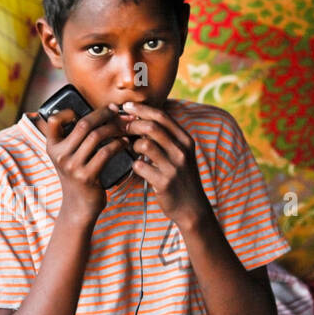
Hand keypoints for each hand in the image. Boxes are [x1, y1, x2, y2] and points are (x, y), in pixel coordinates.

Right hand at [32, 106, 126, 222]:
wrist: (78, 208)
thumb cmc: (78, 178)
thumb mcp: (68, 158)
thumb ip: (74, 139)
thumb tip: (98, 114)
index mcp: (52, 148)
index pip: (54, 120)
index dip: (69, 112)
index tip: (87, 110)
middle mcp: (59, 156)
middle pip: (83, 124)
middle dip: (103, 114)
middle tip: (116, 111)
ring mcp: (72, 166)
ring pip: (96, 136)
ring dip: (114, 128)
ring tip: (124, 127)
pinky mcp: (86, 176)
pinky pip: (106, 152)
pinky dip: (118, 144)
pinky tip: (125, 142)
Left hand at [116, 102, 210, 226]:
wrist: (192, 207)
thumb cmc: (181, 177)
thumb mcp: (181, 154)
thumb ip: (166, 137)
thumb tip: (140, 118)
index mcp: (186, 140)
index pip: (161, 116)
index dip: (141, 109)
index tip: (126, 107)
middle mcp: (182, 151)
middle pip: (151, 127)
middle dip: (132, 124)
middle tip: (121, 128)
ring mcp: (174, 167)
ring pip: (144, 144)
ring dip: (132, 145)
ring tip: (132, 150)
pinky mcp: (164, 182)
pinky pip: (140, 166)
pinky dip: (135, 165)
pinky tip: (137, 168)